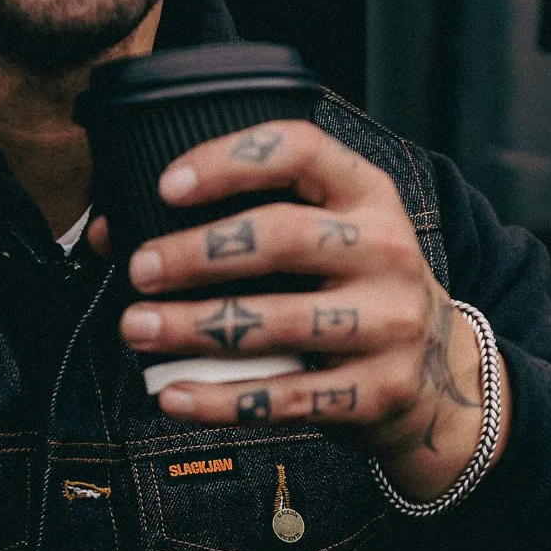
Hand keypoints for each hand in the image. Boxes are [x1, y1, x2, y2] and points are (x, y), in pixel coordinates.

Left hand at [92, 120, 509, 501]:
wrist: (439, 376)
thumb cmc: (352, 291)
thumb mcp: (324, 240)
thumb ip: (237, 222)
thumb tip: (111, 232)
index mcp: (368, 195)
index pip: (299, 151)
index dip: (229, 161)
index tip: (167, 187)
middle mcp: (387, 250)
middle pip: (282, 236)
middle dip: (197, 252)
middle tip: (140, 269)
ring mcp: (389, 323)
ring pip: (278, 321)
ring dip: (194, 327)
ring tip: (136, 328)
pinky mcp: (378, 390)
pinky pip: (287, 397)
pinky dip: (221, 399)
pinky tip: (172, 395)